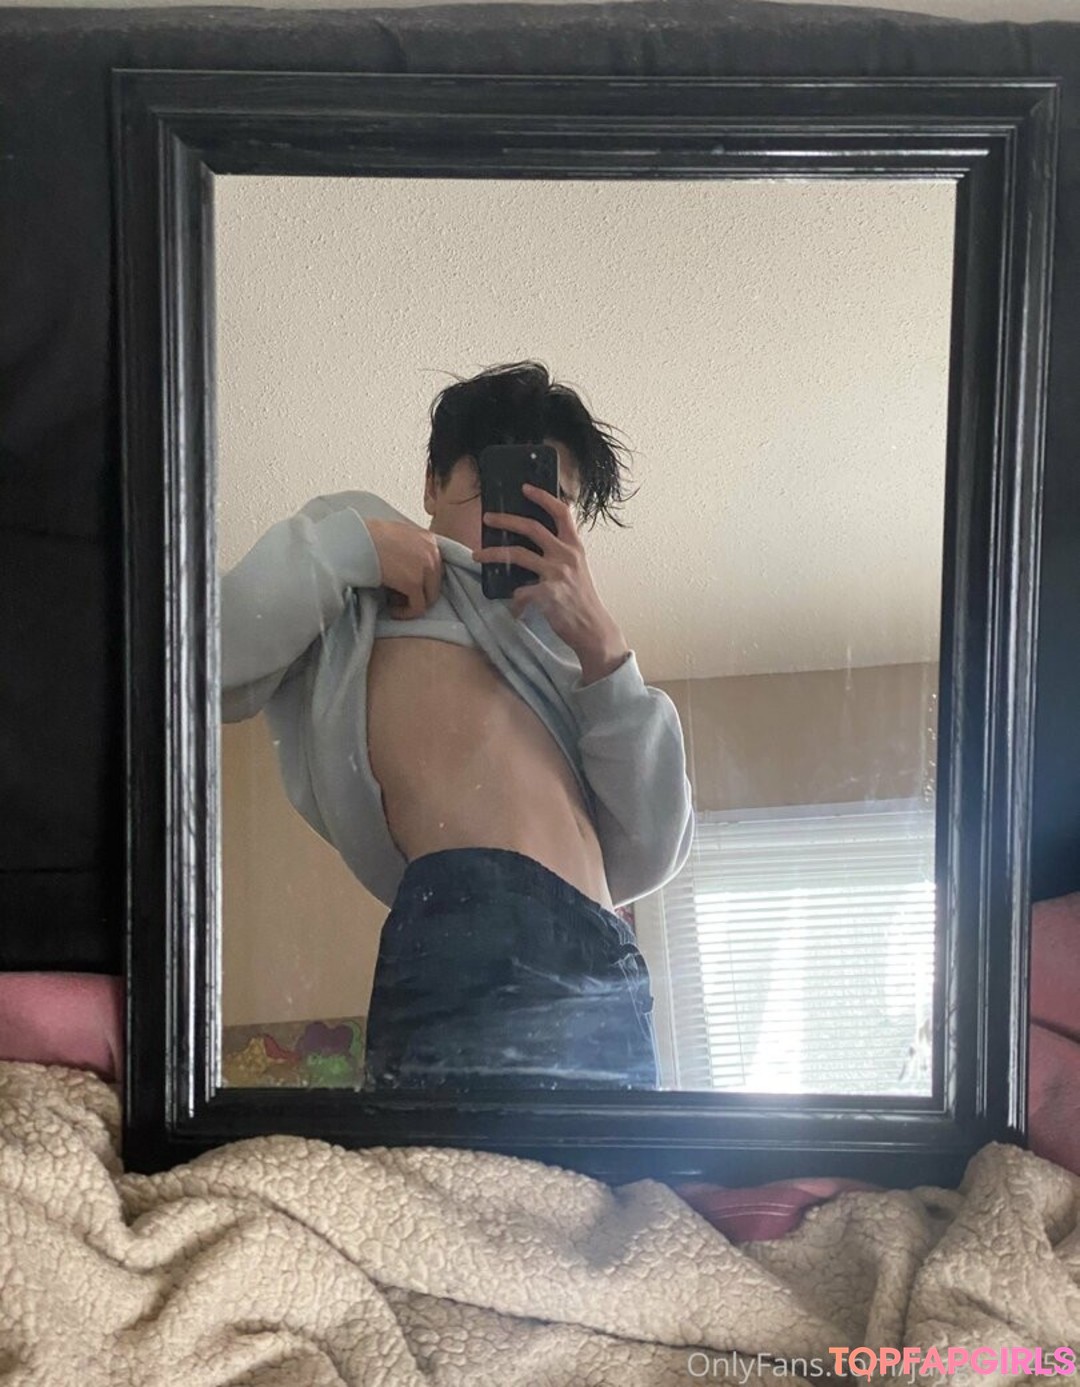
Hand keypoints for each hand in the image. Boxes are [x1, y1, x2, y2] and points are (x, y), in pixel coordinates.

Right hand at [365, 519, 443, 618]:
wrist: (353, 541)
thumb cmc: (366, 538)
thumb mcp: (396, 537)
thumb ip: (409, 549)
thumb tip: (409, 567)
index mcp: (428, 539)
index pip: (435, 567)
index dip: (422, 580)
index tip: (406, 586)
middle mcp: (432, 552)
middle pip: (434, 583)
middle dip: (418, 593)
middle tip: (398, 597)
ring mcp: (425, 567)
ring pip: (429, 597)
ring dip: (412, 604)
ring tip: (394, 604)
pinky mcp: (414, 583)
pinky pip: (418, 607)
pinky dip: (406, 613)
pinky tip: (392, 611)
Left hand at [472, 484, 629, 683]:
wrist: (593, 628)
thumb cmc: (582, 599)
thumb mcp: (578, 569)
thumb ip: (561, 553)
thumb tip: (536, 542)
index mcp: (574, 547)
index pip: (561, 513)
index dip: (543, 497)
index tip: (525, 488)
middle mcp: (566, 555)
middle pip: (532, 527)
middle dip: (506, 520)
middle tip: (488, 518)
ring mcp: (556, 574)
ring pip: (517, 555)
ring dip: (493, 553)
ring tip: (477, 555)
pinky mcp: (547, 594)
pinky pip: (520, 591)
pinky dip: (514, 598)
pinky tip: (514, 605)